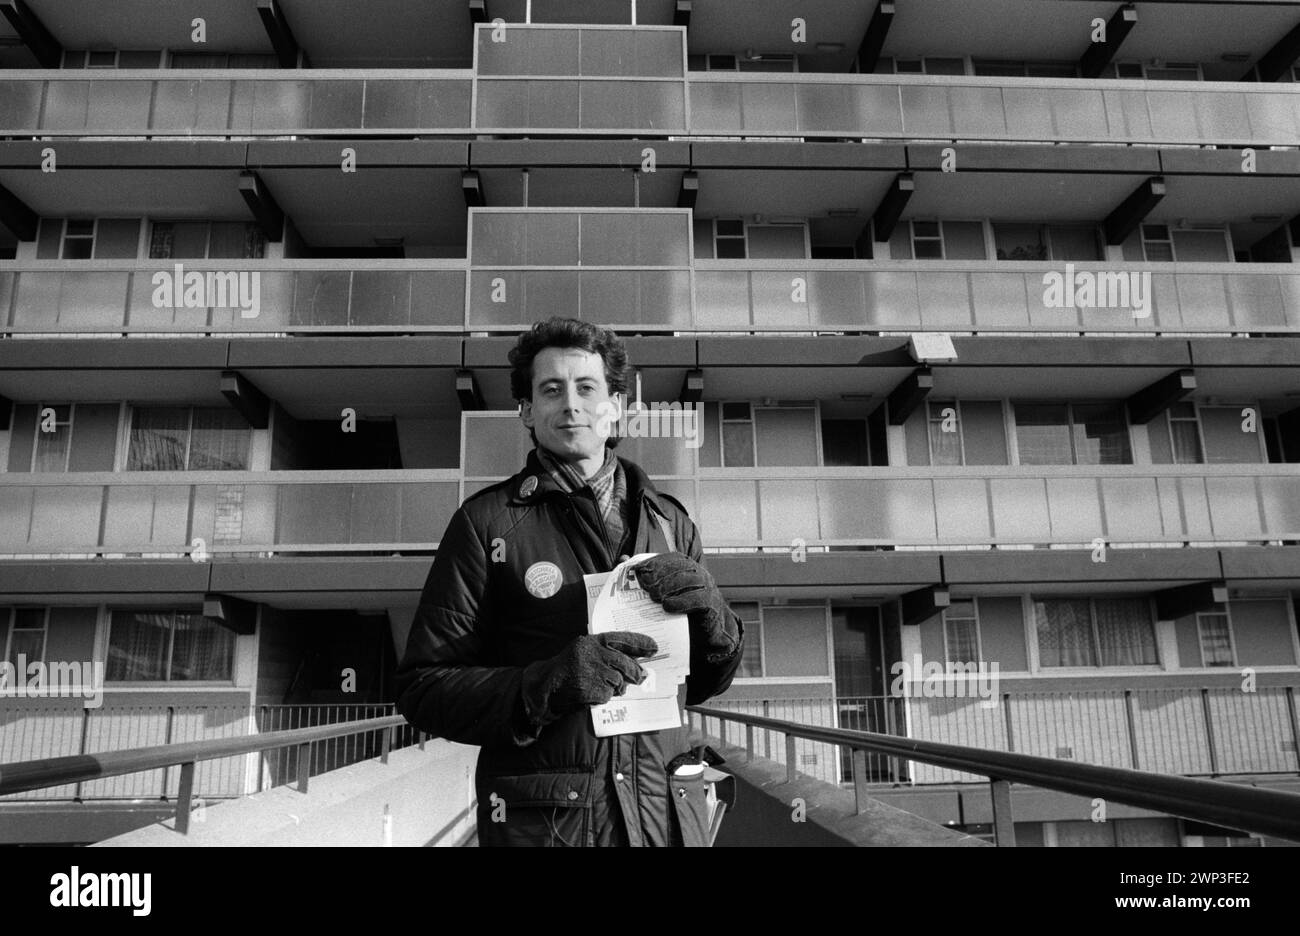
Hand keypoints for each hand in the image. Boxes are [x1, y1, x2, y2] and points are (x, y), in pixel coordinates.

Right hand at [520, 632, 658, 722]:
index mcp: (592, 641)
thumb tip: (638, 668)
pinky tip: (590, 693)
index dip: (640, 643)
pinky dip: (602, 697)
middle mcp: (593, 653)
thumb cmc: (567, 669)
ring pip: (618, 682)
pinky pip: (607, 696)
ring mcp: (591, 672)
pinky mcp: (590, 689)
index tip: (654, 648)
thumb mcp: (585, 653)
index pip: (622, 638)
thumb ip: (608, 656)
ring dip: (615, 687)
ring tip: (600, 685)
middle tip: (641, 677)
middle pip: (626, 664)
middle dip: (635, 673)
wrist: (544, 687)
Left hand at [634, 553, 739, 662]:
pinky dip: (681, 601)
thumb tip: (622, 559)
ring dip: (669, 586)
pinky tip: (667, 606)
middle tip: (644, 586)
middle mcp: (699, 573)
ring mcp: (707, 587)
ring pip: (689, 580)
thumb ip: (643, 576)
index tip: (638, 571)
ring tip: (653, 596)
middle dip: (660, 574)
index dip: (654, 562)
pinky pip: (698, 599)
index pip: (671, 558)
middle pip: (680, 567)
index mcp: (687, 567)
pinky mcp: (712, 604)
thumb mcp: (663, 592)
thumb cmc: (680, 610)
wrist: (705, 635)